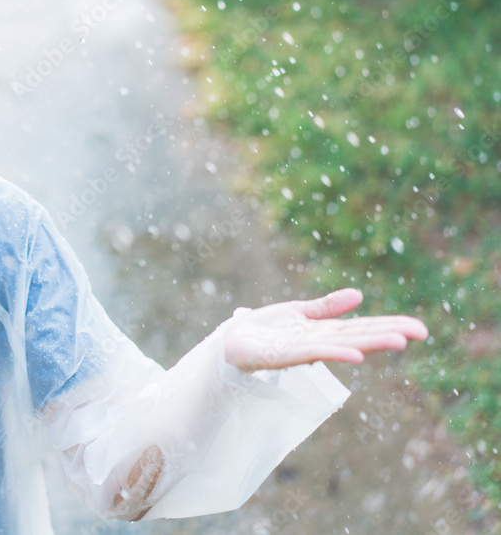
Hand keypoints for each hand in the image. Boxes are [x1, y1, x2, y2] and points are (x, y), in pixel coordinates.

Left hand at [223, 288, 428, 371]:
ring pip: (341, 345)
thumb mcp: (298, 312)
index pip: (361, 328)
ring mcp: (302, 350)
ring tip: (399, 341)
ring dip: (370, 343)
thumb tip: (359, 296)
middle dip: (388, 334)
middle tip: (421, 332)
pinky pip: (312, 353)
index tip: (417, 328)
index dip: (389, 326)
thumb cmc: (264, 330)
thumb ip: (326, 307)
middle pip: (358, 336)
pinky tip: (355, 354)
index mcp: (323, 332)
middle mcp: (318, 343)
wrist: (230, 341)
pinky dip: (335, 353)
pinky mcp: (282, 355)